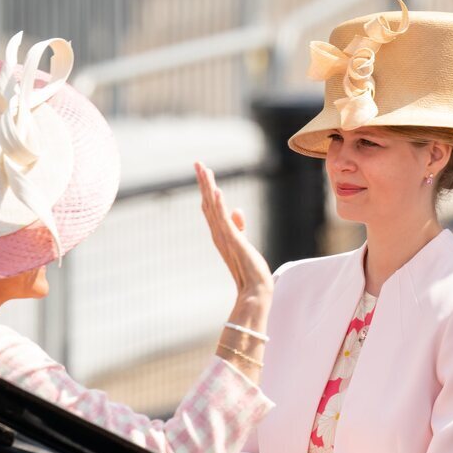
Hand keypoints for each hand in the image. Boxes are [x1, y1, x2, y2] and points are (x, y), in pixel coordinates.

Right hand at [196, 162, 272, 300]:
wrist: (254, 290)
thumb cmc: (250, 268)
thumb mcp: (244, 242)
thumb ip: (239, 226)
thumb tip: (237, 210)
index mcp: (220, 233)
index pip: (210, 206)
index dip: (207, 188)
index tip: (204, 171)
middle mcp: (218, 233)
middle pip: (208, 203)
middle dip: (204, 182)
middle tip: (198, 162)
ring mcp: (224, 237)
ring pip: (213, 208)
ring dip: (209, 188)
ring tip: (205, 170)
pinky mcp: (234, 241)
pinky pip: (224, 221)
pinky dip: (220, 206)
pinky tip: (217, 191)